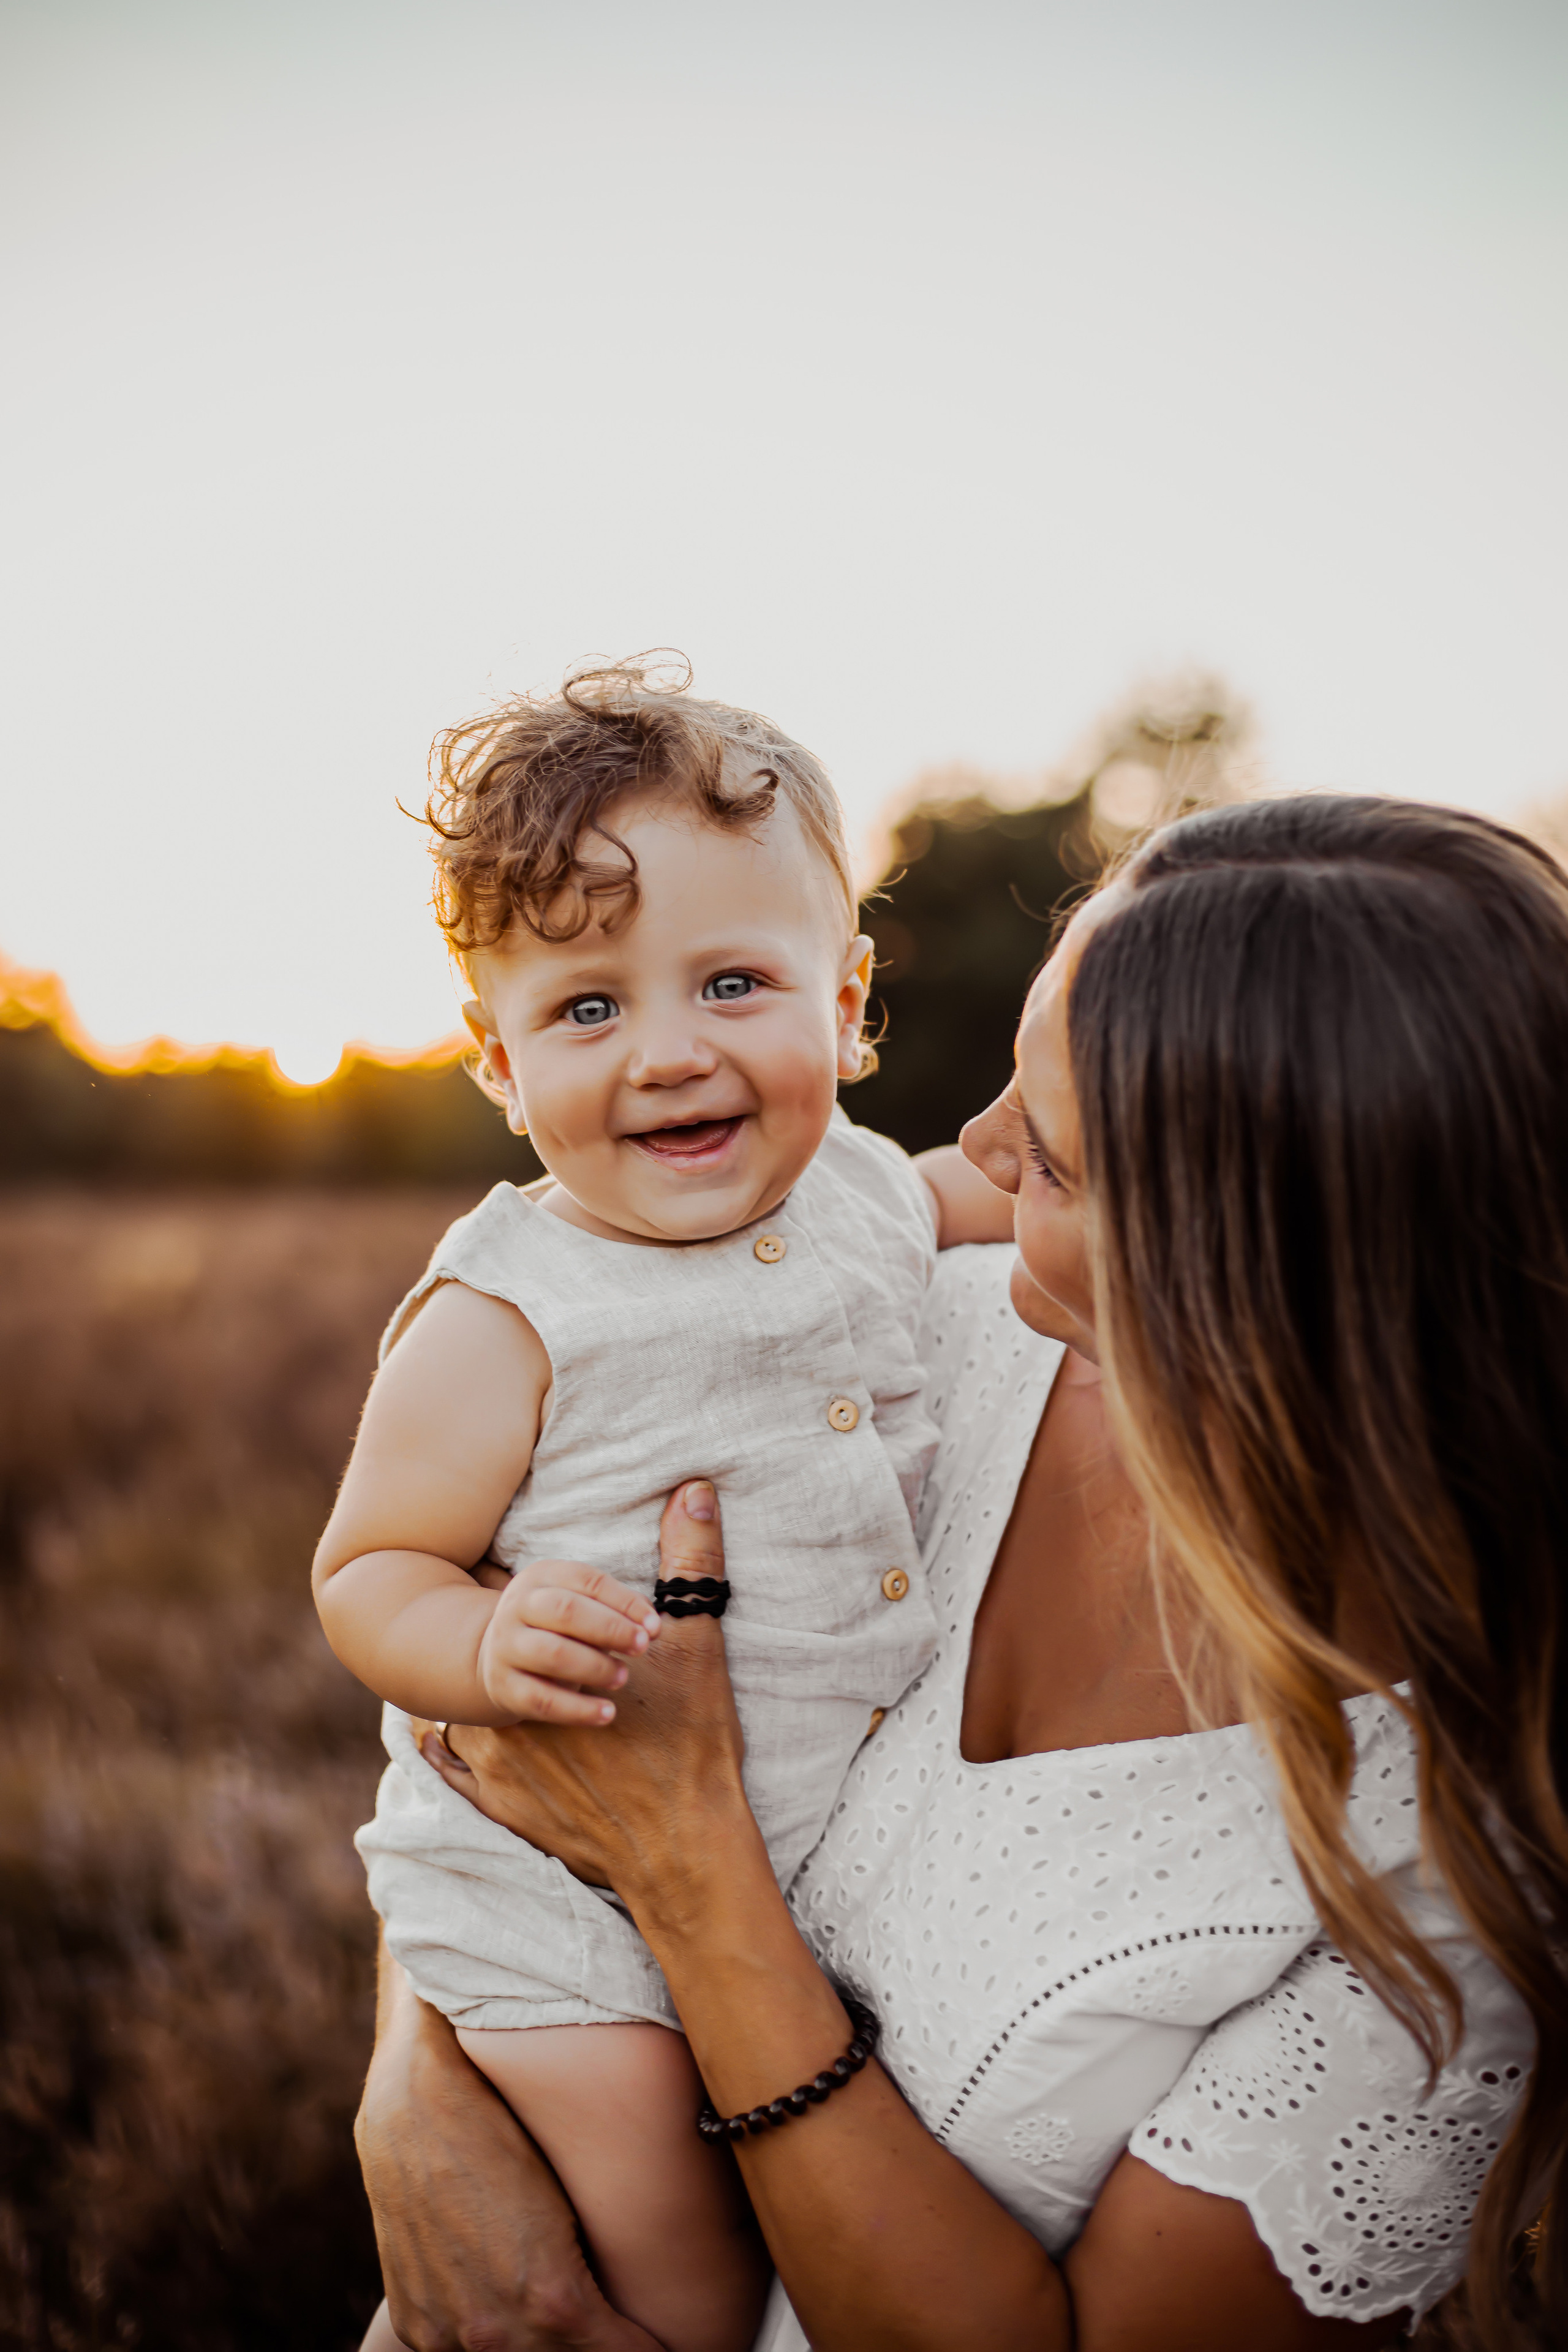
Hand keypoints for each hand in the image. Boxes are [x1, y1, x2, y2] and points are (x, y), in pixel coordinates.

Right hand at [356, 1946, 662, 2350]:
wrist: (414, 2104)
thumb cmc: (505, 2135)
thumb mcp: (570, 2202)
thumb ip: (602, 2272)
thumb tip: (640, 2312)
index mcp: (552, 2301)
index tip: (671, 2343)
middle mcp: (496, 2333)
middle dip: (605, 2350)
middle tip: (632, 2333)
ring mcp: (449, 2334)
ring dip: (556, 2351)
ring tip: (584, 2327)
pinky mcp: (417, 2324)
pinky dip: (503, 2344)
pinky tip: (522, 2323)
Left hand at [424, 1482, 757, 1918]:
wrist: (683, 1847)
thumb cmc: (693, 1744)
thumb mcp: (699, 1645)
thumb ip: (691, 1562)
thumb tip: (694, 1489)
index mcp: (552, 1659)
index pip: (513, 1606)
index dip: (510, 1586)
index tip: (501, 1570)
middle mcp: (513, 1705)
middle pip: (483, 1653)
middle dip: (493, 1638)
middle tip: (501, 1625)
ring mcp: (499, 1762)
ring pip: (462, 1708)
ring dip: (471, 1690)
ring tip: (484, 1673)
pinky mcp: (501, 1808)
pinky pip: (452, 1770)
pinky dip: (449, 1750)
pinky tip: (450, 1733)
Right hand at [476, 1559, 662, 1727]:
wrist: (495, 1657)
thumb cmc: (554, 1628)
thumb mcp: (579, 1606)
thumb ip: (615, 1610)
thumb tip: (651, 1625)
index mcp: (540, 1577)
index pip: (587, 1580)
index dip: (624, 1602)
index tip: (654, 1626)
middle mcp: (517, 1605)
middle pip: (566, 1611)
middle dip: (611, 1629)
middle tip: (642, 1647)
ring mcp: (505, 1646)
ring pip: (553, 1654)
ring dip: (596, 1667)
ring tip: (623, 1677)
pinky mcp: (502, 1686)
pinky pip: (542, 1700)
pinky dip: (578, 1710)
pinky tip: (607, 1713)